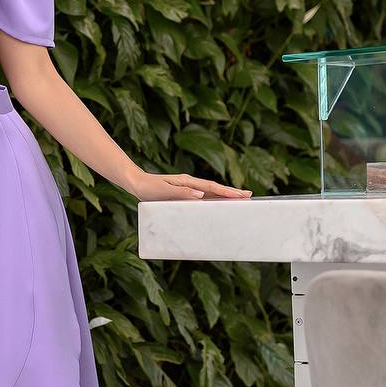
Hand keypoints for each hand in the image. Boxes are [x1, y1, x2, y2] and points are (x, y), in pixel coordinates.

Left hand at [131, 170, 251, 201]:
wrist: (136, 184)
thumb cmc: (148, 188)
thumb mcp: (164, 191)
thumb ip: (181, 193)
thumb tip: (200, 195)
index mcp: (188, 182)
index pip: (211, 187)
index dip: (227, 192)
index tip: (241, 195)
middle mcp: (190, 184)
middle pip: (215, 189)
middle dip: (232, 192)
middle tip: (249, 195)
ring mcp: (188, 188)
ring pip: (211, 192)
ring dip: (224, 196)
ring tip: (240, 199)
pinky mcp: (184, 194)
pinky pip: (203, 197)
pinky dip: (213, 199)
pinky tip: (218, 204)